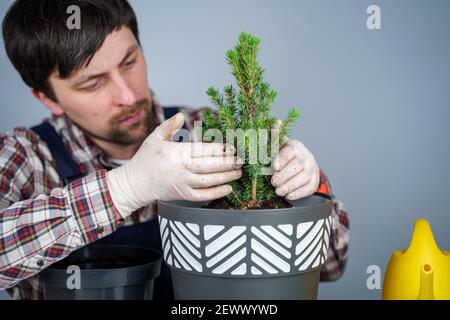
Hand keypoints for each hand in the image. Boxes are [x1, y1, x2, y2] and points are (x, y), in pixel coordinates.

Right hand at [106, 112, 241, 218]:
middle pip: (210, 166)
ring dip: (226, 177)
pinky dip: (216, 193)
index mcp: (177, 154)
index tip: (233, 147)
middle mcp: (181, 170)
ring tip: (239, 172)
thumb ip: (169, 126)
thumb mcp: (155, 138)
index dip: (220, 150)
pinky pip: (203, 196)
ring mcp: (183, 184)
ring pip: (209, 182)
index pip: (203, 151)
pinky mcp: (183, 195)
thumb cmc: (147, 158)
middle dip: (228, 163)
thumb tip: (180, 115)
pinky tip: (229, 188)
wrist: (136, 183)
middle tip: (241, 160)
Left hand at [271, 139, 319, 200]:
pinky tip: (288, 196)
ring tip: (278, 191)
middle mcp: (306, 156)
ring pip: (303, 178)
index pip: (289, 151)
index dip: (282, 159)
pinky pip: (309, 188)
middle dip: (284, 176)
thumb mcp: (277, 147)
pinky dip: (298, 193)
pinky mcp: (314, 180)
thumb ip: (271, 139)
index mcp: (295, 146)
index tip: (275, 167)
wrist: (300, 162)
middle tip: (274, 182)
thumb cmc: (283, 155)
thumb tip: (269, 129)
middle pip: (296, 166)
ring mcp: (312, 169)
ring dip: (290, 186)